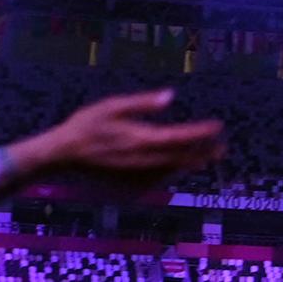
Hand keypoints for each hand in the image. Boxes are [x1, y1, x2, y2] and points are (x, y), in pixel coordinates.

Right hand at [4, 89, 224, 192]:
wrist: (61, 157)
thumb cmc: (85, 125)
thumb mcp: (112, 106)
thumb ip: (143, 103)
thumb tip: (171, 96)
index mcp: (139, 139)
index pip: (178, 137)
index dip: (200, 133)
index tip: (217, 128)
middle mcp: (141, 161)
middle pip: (180, 158)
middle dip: (202, 153)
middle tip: (221, 148)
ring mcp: (135, 177)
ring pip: (171, 172)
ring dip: (189, 164)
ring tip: (205, 157)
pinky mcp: (128, 186)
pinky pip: (157, 181)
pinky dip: (170, 173)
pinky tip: (176, 168)